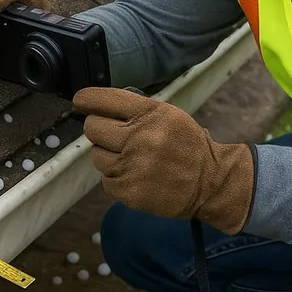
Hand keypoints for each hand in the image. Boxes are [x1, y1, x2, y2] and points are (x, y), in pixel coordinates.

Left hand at [72, 87, 255, 234]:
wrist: (211, 182)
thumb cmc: (186, 145)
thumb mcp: (168, 116)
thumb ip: (136, 110)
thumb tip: (97, 106)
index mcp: (150, 114)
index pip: (105, 99)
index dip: (87, 99)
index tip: (80, 101)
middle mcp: (139, 138)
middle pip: (92, 128)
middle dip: (100, 131)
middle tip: (114, 137)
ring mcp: (133, 166)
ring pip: (97, 156)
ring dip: (109, 157)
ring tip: (131, 160)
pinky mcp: (130, 191)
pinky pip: (106, 181)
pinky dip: (117, 179)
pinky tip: (136, 176)